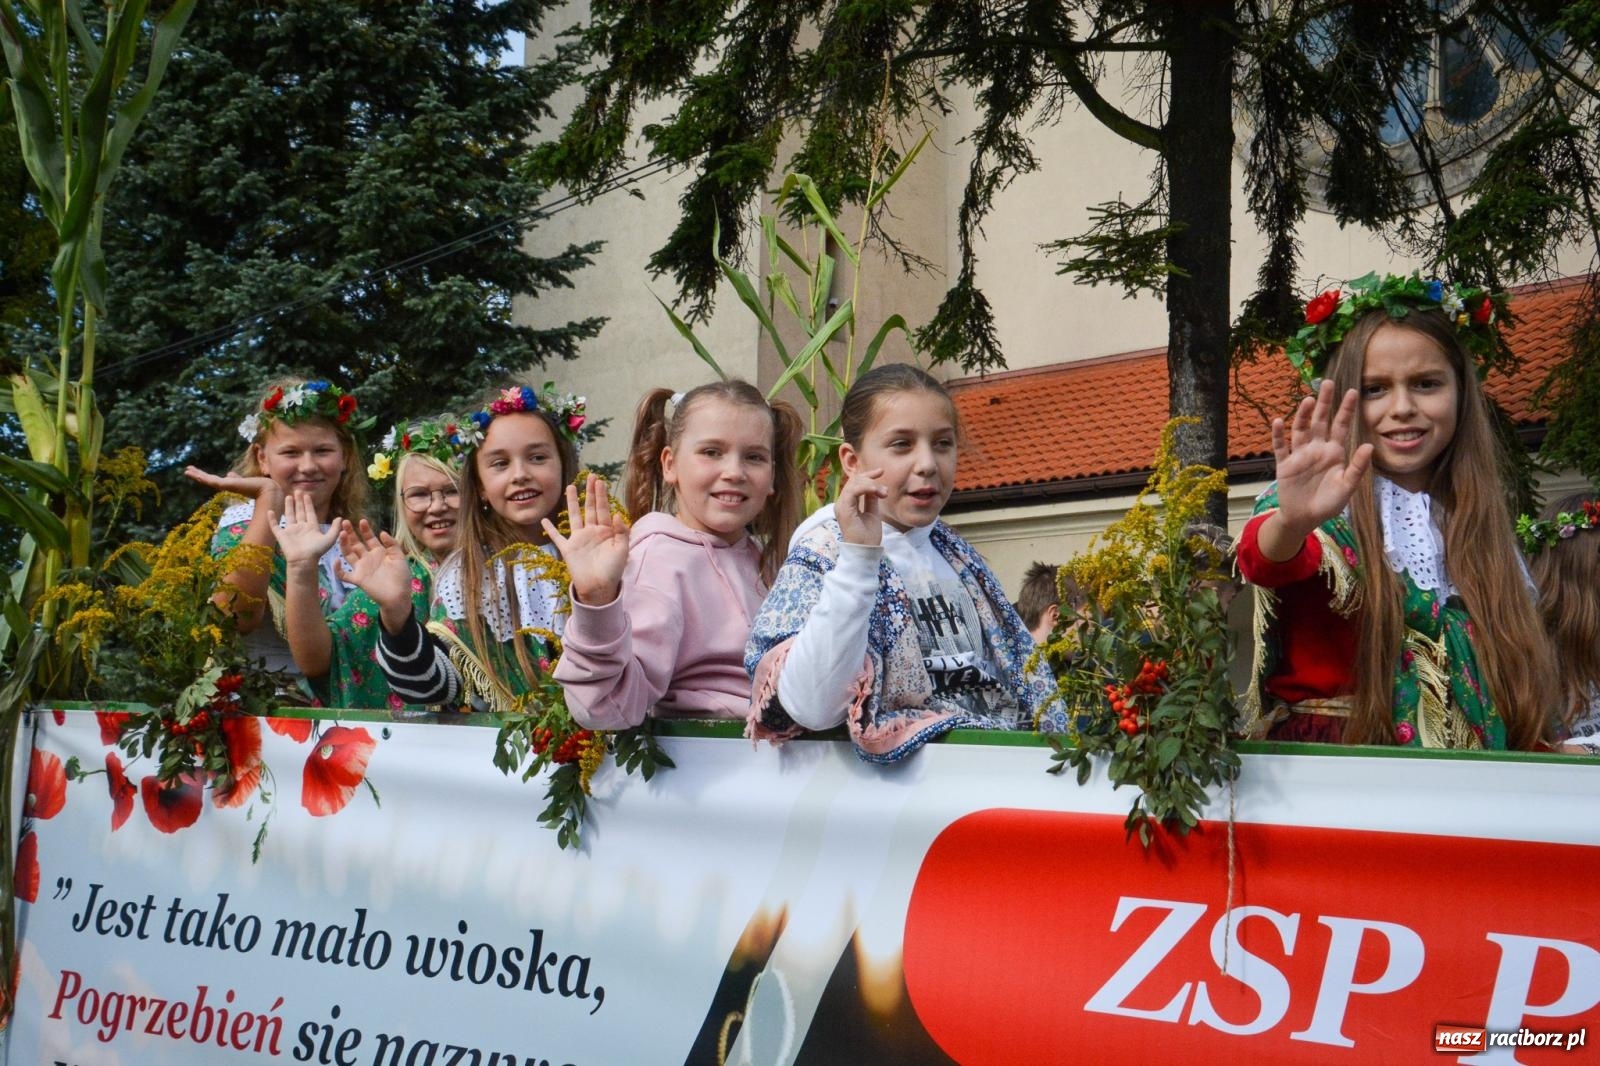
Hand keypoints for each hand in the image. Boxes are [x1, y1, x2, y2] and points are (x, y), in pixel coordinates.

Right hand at [184, 465, 283, 510]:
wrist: (267, 491)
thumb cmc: (259, 486)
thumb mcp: (244, 480)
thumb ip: (236, 478)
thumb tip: (230, 474)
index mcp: (230, 485)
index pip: (215, 480)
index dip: (206, 476)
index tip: (198, 473)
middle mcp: (226, 486)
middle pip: (209, 480)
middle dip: (199, 475)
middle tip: (187, 471)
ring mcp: (225, 486)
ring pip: (208, 479)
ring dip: (197, 474)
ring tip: (186, 470)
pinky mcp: (226, 484)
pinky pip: (211, 480)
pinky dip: (202, 476)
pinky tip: (196, 473)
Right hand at [268, 491, 338, 566]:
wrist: (304, 560)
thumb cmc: (317, 551)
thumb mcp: (329, 539)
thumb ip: (335, 528)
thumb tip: (340, 518)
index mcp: (311, 528)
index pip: (309, 513)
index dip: (308, 504)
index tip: (307, 495)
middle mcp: (301, 528)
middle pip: (299, 512)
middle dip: (299, 502)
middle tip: (297, 491)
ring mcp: (291, 531)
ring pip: (289, 515)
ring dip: (288, 506)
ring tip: (288, 496)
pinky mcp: (281, 535)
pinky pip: (275, 525)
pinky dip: (272, 519)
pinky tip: (270, 511)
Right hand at [338, 519, 414, 622]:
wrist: (399, 596)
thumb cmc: (401, 577)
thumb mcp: (399, 558)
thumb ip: (392, 544)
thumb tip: (382, 532)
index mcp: (379, 552)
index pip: (369, 538)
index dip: (365, 530)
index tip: (362, 521)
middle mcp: (368, 558)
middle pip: (356, 543)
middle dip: (350, 533)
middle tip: (344, 522)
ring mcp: (362, 568)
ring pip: (348, 554)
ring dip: (344, 544)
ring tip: (341, 534)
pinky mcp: (358, 579)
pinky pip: (344, 574)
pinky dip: (337, 569)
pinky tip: (336, 560)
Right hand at [542, 474, 628, 605]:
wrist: (600, 588)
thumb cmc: (613, 570)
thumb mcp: (622, 550)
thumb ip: (622, 532)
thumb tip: (618, 514)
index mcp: (606, 531)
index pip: (603, 509)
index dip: (601, 495)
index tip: (600, 481)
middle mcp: (592, 532)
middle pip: (590, 508)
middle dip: (590, 492)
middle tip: (591, 476)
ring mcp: (579, 539)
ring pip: (574, 516)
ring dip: (572, 502)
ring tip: (570, 487)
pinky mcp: (568, 549)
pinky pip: (557, 537)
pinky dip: (550, 530)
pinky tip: (544, 521)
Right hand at [836, 468, 886, 545]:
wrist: (866, 551)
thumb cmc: (868, 536)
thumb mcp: (873, 512)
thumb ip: (871, 499)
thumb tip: (876, 487)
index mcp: (847, 504)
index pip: (855, 483)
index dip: (868, 475)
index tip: (881, 472)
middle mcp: (841, 503)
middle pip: (854, 481)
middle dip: (871, 479)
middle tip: (884, 491)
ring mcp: (841, 506)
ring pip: (853, 484)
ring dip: (870, 484)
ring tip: (882, 493)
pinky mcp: (844, 509)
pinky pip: (852, 491)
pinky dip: (865, 487)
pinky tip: (876, 491)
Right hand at [1262, 382, 1373, 558]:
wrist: (1305, 518)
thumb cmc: (1328, 503)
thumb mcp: (1347, 487)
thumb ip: (1357, 467)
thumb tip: (1370, 446)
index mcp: (1334, 453)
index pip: (1341, 426)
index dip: (1346, 410)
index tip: (1353, 391)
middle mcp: (1316, 449)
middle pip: (1320, 421)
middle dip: (1324, 402)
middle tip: (1327, 383)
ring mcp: (1299, 455)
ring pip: (1300, 430)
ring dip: (1303, 415)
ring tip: (1307, 400)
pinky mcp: (1284, 465)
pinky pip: (1280, 447)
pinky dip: (1278, 435)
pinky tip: (1279, 422)